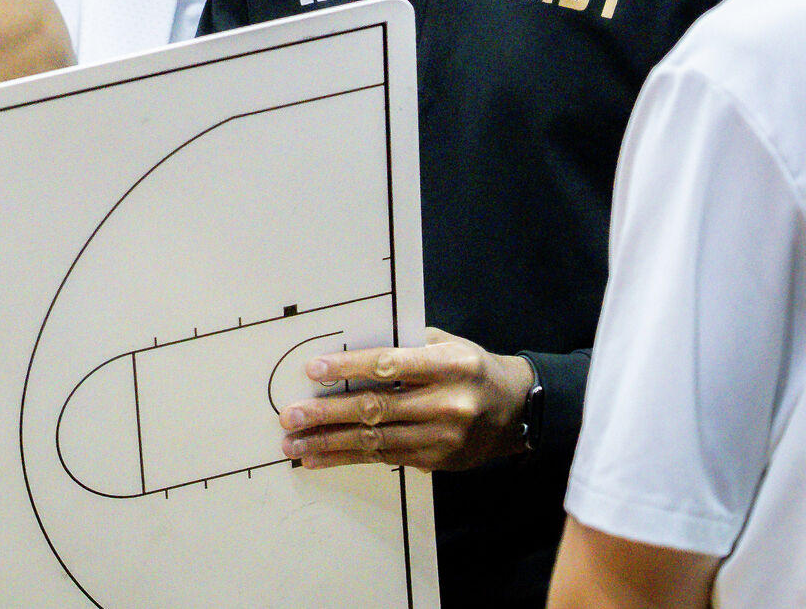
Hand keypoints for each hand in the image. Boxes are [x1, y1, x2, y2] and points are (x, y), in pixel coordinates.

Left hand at [278, 328, 534, 471]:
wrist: (514, 409)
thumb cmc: (468, 367)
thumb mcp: (446, 343)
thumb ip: (404, 345)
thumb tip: (348, 348)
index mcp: (450, 365)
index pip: (391, 365)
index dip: (350, 368)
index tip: (313, 370)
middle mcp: (448, 404)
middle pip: (378, 409)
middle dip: (328, 414)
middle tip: (290, 416)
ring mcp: (442, 438)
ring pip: (376, 441)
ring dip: (329, 443)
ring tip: (293, 444)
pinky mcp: (435, 461)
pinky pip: (383, 459)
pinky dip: (346, 458)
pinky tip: (318, 458)